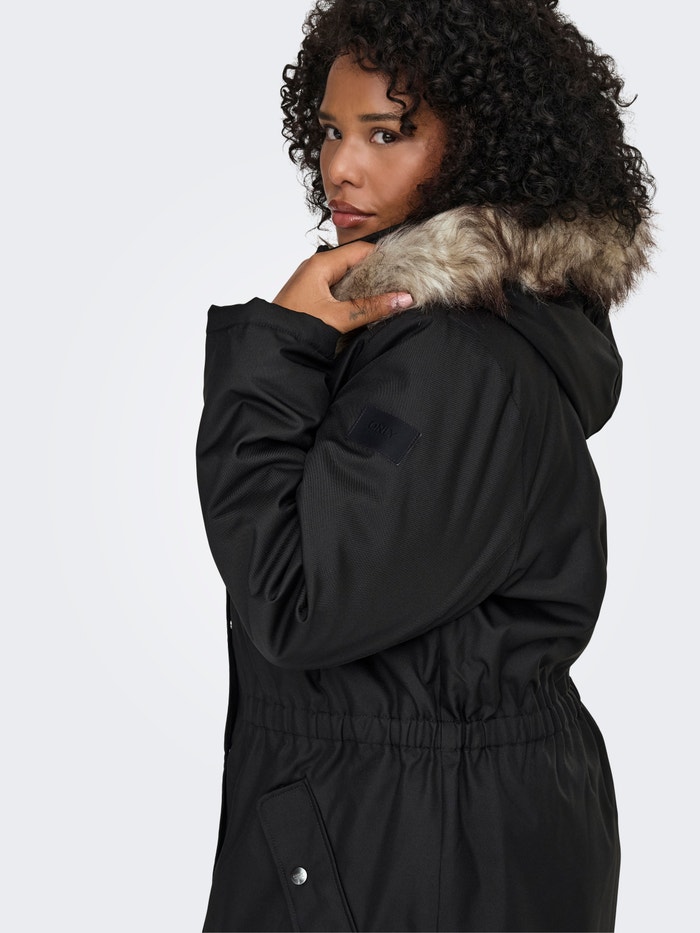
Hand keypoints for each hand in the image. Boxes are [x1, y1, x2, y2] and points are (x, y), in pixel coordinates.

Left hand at [272, 241, 412, 333]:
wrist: (269, 344)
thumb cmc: (294, 327)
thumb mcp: (338, 318)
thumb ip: (371, 308)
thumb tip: (402, 299)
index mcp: (321, 264)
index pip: (361, 250)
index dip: (384, 256)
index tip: (404, 267)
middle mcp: (316, 267)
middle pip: (355, 261)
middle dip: (378, 272)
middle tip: (401, 282)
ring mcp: (313, 281)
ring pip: (347, 276)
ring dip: (366, 285)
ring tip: (389, 293)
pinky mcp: (311, 295)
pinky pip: (338, 288)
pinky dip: (354, 294)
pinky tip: (367, 305)